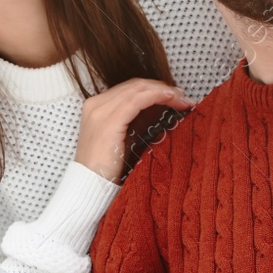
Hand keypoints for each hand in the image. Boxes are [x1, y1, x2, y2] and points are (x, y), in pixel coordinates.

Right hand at [74, 78, 193, 182]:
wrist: (89, 186)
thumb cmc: (106, 169)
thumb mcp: (120, 140)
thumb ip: (133, 123)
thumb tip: (160, 114)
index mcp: (96, 107)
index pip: (129, 89)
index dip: (154, 89)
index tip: (174, 96)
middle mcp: (96, 104)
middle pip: (135, 85)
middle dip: (162, 88)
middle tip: (182, 96)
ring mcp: (100, 111)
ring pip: (138, 89)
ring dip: (164, 91)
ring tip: (182, 99)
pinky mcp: (109, 120)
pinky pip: (137, 100)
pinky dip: (156, 96)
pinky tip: (170, 98)